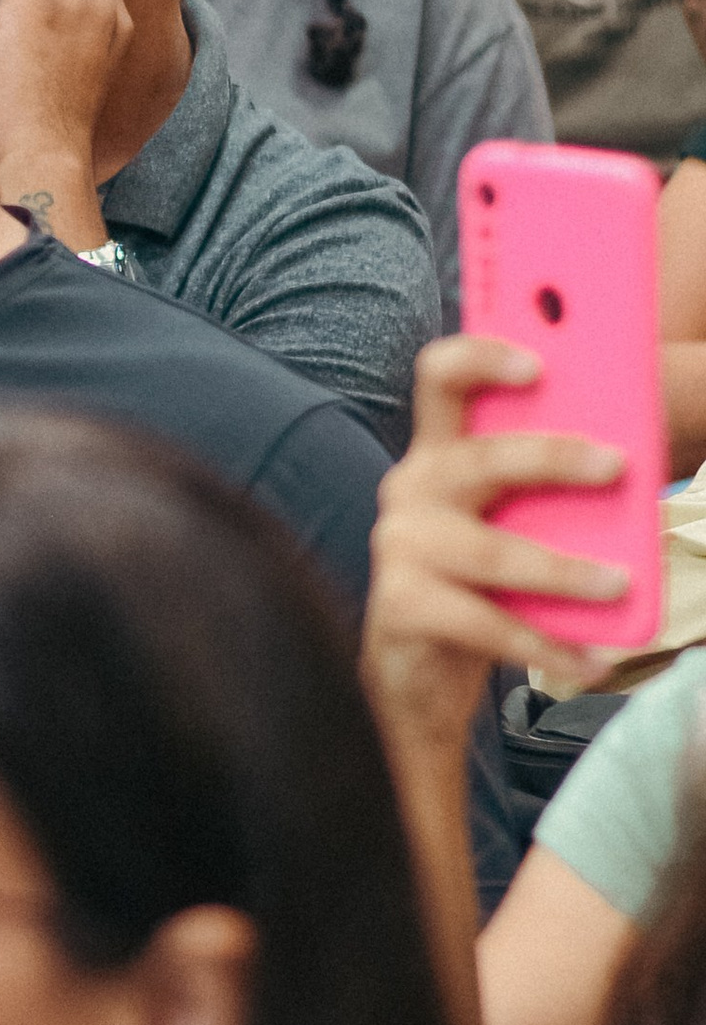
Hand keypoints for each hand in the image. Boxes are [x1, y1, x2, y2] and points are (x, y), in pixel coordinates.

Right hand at [363, 335, 635, 753]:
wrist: (417, 665)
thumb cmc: (477, 581)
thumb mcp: (507, 520)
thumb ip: (542, 489)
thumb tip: (624, 471)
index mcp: (438, 452)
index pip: (441, 379)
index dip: (481, 359)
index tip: (538, 363)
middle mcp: (410, 488)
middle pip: (478, 459)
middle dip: (551, 458)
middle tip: (617, 465)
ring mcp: (400, 547)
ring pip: (491, 553)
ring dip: (563, 570)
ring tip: (618, 583)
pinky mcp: (402, 605)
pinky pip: (488, 625)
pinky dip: (546, 646)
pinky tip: (590, 660)